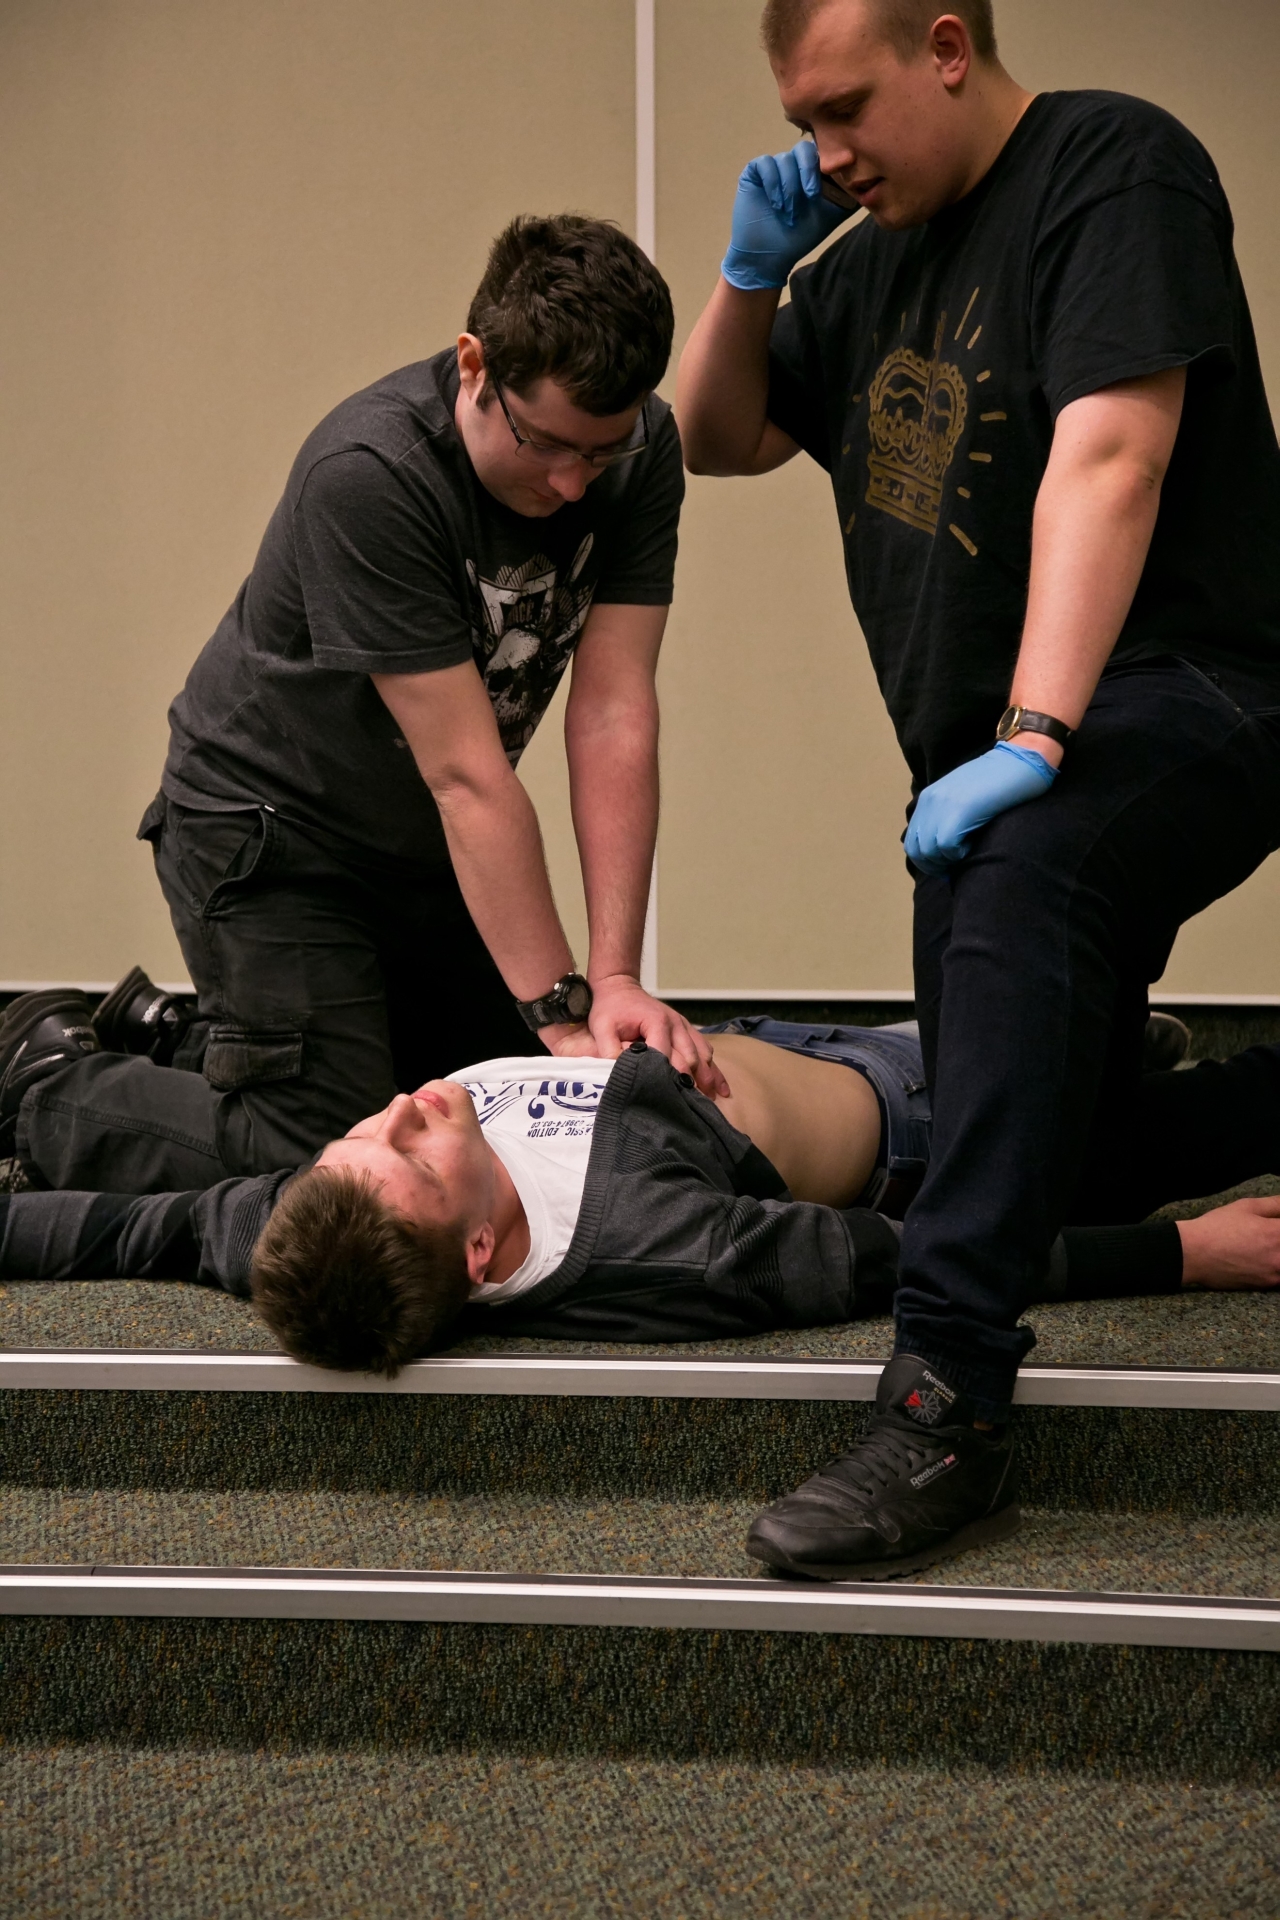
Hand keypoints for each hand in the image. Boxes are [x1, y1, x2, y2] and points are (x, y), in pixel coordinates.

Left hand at [544, 975, 729, 1097]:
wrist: (619, 986)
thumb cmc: (609, 1008)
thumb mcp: (602, 1027)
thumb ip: (610, 1049)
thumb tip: (623, 1073)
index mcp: (657, 1023)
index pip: (666, 1056)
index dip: (667, 1078)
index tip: (668, 1100)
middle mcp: (676, 1025)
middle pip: (689, 1059)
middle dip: (691, 1083)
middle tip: (691, 1108)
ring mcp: (684, 1026)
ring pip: (703, 1056)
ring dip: (708, 1078)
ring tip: (711, 1101)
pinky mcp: (686, 1030)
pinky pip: (706, 1049)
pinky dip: (715, 1069)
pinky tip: (722, 1089)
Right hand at [722, 140, 847, 291]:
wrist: (770, 256)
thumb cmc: (801, 236)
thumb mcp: (832, 214)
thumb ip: (849, 195)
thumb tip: (871, 180)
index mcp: (812, 172)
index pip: (822, 153)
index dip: (830, 160)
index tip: (841, 170)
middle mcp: (793, 166)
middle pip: (804, 150)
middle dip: (809, 172)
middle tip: (812, 196)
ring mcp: (774, 168)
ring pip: (785, 160)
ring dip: (790, 188)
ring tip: (789, 214)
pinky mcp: (754, 173)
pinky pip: (765, 164)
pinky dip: (773, 183)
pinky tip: (775, 205)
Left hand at [905, 742, 1056, 875]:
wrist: (1019, 760)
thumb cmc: (998, 781)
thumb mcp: (962, 796)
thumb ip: (946, 815)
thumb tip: (940, 847)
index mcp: (928, 798)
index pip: (911, 841)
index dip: (927, 861)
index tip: (947, 865)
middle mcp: (930, 801)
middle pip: (917, 850)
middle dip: (935, 866)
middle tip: (957, 866)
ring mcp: (943, 805)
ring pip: (929, 851)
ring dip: (947, 861)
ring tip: (967, 852)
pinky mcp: (959, 811)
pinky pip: (947, 847)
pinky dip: (959, 854)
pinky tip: (973, 844)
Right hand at [1178, 1196, 1279, 1289]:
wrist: (1194, 1254)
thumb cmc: (1217, 1227)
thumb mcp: (1246, 1206)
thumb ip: (1274, 1204)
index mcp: (1278, 1233)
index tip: (1275, 1226)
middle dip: (1276, 1240)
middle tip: (1269, 1237)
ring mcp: (1275, 1273)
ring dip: (1277, 1253)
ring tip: (1263, 1247)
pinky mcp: (1265, 1285)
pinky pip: (1279, 1277)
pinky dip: (1275, 1268)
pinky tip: (1263, 1259)